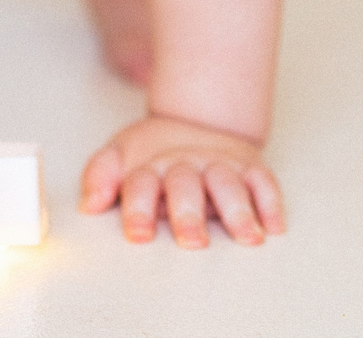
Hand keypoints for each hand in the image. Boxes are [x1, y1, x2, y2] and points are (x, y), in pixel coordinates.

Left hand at [80, 114, 285, 247]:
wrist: (194, 120)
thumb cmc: (154, 154)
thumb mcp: (120, 156)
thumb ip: (101, 177)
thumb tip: (89, 204)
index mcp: (151, 165)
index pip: (140, 184)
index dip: (137, 209)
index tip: (138, 235)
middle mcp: (186, 164)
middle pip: (185, 185)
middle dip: (189, 214)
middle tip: (194, 241)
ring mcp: (219, 163)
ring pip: (228, 183)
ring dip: (238, 211)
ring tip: (248, 238)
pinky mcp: (249, 166)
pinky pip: (263, 180)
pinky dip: (270, 202)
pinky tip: (274, 226)